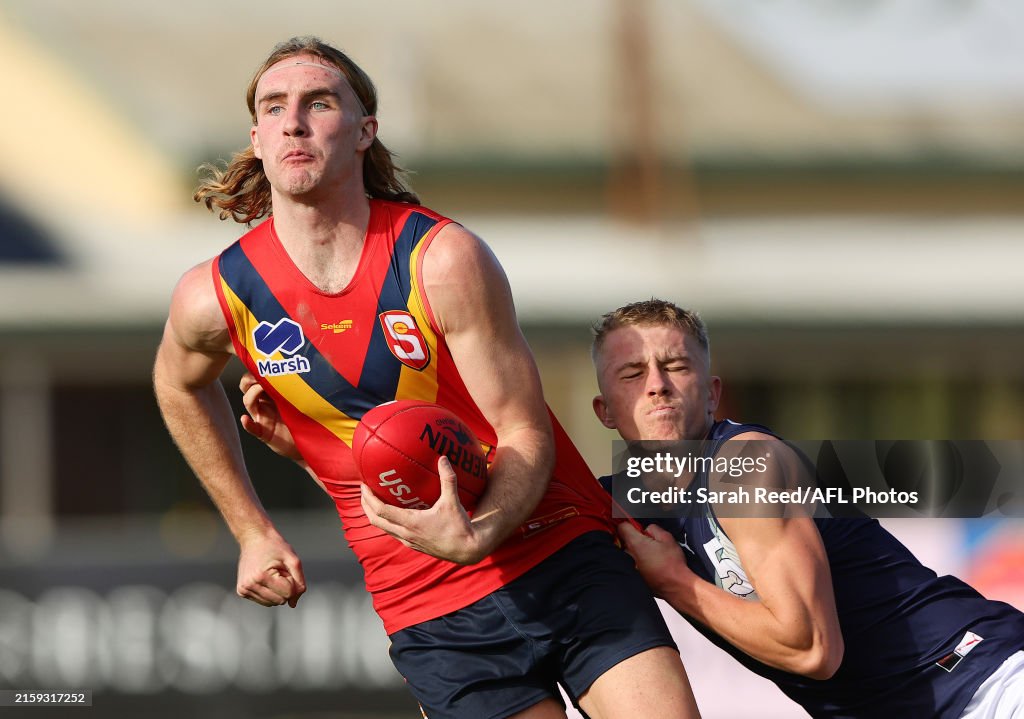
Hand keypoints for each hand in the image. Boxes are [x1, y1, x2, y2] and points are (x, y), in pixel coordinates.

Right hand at [236, 529, 306, 607]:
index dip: (291, 581)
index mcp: (261, 577)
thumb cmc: (274, 546)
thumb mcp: (293, 560)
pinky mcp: (242, 591)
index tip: (284, 568)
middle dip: (284, 586)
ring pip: (273, 603)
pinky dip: (270, 591)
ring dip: (277, 590)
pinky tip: (265, 578)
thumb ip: (299, 582)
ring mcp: (244, 590)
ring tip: (271, 573)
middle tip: (278, 570)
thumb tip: (293, 604)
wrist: (254, 537)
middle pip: (281, 600)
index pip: (288, 594)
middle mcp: (249, 585)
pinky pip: (264, 601)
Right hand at [239, 372, 302, 461]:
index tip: (264, 363)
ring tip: (259, 389)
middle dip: (249, 379)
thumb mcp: (305, 399)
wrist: (311, 442)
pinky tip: (245, 419)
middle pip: (247, 387)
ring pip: (248, 402)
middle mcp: (265, 403)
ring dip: (252, 395)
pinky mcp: (264, 433)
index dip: (256, 369)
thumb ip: (303, 386)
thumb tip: (311, 367)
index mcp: (273, 393)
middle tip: (258, 376)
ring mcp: (263, 417)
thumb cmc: (308, 418)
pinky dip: (247, 424)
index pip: (257, 377)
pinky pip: (252, 428)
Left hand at [361, 456, 492, 564]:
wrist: (467, 550)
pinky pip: (393, 532)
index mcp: (411, 523)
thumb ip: (448, 479)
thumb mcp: (453, 502)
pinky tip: (393, 512)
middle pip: (375, 520)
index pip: (381, 511)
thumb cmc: (459, 527)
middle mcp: (405, 534)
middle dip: (366, 505)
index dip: (369, 498)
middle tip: (364, 489)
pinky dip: (387, 521)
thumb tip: (443, 458)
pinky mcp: (413, 545)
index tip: (364, 484)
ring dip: (374, 514)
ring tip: (373, 499)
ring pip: (383, 528)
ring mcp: (408, 541)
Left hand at [618, 522, 694, 599]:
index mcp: (635, 543)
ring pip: (630, 553)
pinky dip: (640, 563)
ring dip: (638, 552)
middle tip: (651, 544)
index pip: (622, 527)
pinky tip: (653, 565)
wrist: (676, 586)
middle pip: (626, 541)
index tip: (638, 527)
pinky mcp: (634, 576)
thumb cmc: (672, 563)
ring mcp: (630, 567)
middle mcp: (628, 555)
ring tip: (654, 556)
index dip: (630, 525)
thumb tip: (646, 530)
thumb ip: (652, 528)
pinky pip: (634, 564)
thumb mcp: (666, 538)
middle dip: (637, 540)